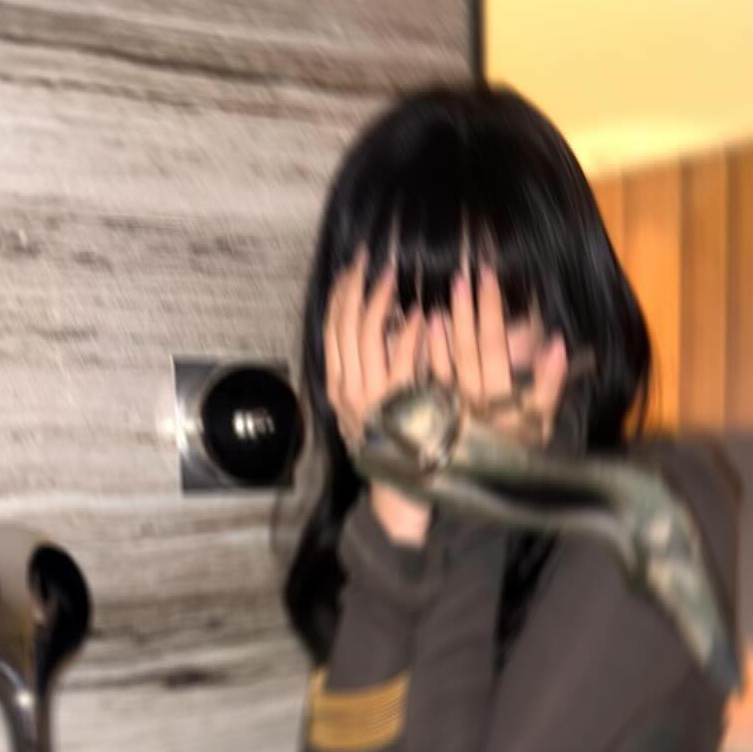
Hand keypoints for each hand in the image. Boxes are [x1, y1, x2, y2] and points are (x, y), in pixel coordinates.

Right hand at [324, 254, 429, 545]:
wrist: (402, 491)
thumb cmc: (392, 443)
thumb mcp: (371, 402)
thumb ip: (372, 366)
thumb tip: (385, 323)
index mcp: (337, 385)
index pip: (332, 328)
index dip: (341, 294)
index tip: (352, 266)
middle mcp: (347, 390)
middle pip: (343, 326)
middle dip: (356, 288)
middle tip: (371, 260)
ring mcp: (370, 398)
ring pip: (366, 337)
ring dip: (380, 303)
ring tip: (393, 278)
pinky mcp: (397, 406)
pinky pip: (400, 362)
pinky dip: (408, 336)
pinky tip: (420, 316)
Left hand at [429, 263, 568, 444]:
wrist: (485, 491)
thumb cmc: (517, 454)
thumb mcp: (539, 425)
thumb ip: (550, 386)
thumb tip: (556, 343)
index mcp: (500, 400)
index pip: (494, 345)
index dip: (491, 310)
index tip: (488, 276)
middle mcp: (471, 400)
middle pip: (468, 347)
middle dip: (468, 308)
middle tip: (464, 274)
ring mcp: (448, 407)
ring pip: (445, 359)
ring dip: (447, 325)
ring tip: (448, 293)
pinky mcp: (430, 415)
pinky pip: (427, 378)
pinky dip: (429, 349)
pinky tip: (429, 324)